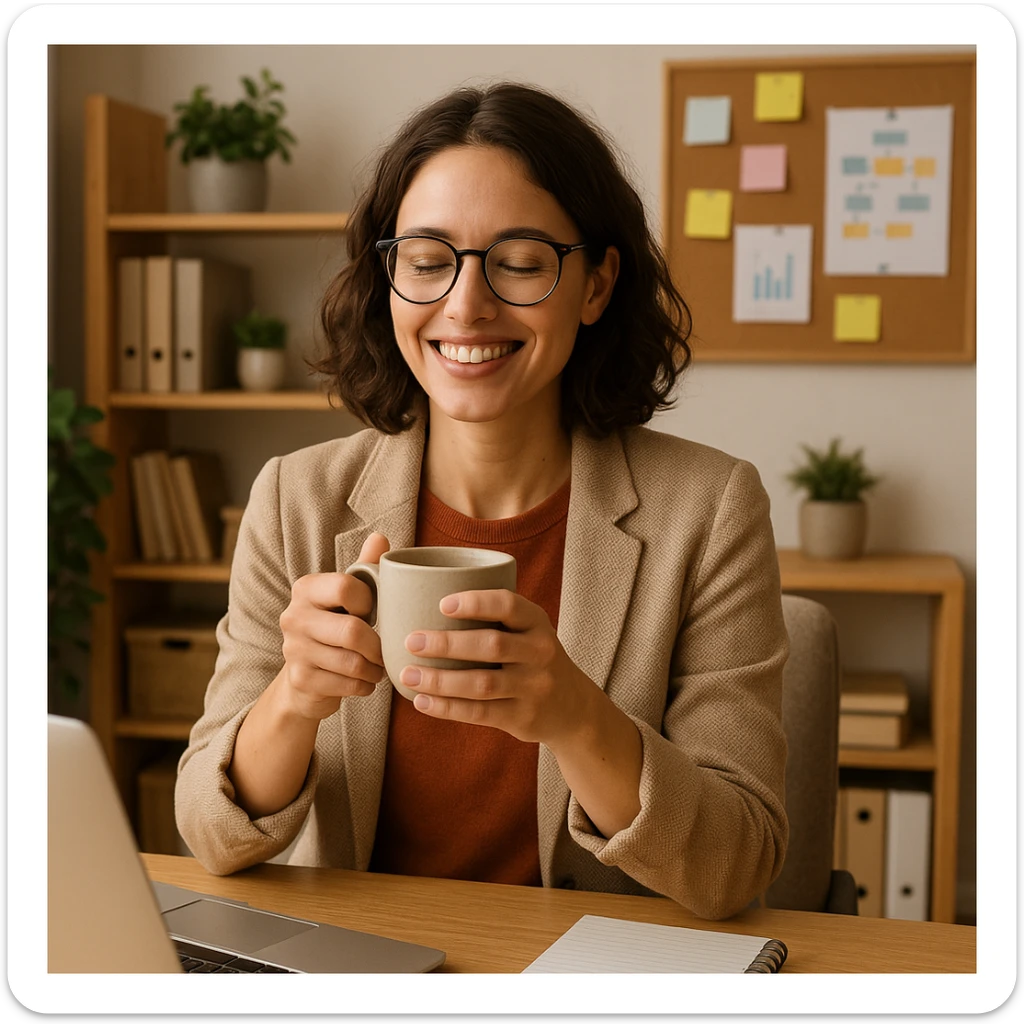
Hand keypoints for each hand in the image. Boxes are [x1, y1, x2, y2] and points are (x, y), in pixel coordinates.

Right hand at [277, 532, 389, 720]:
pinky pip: (347, 685)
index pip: (347, 588)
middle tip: (386, 650)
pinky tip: (364, 680)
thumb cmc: (335, 626)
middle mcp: (293, 616)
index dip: (370, 603)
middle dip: (378, 645)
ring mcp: (293, 650)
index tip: (373, 613)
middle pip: (352, 632)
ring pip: (352, 663)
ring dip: (375, 668)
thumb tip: (380, 537)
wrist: (306, 676)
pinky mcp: (300, 679)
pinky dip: (364, 685)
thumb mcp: (348, 596)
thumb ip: (365, 568)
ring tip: (379, 666)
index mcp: (306, 588)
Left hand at [398, 589, 591, 746]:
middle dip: (447, 643)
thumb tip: (422, 602)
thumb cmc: (531, 657)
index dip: (476, 603)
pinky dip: (447, 708)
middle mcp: (540, 652)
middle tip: (412, 641)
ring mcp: (533, 687)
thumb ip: (493, 618)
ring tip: (407, 674)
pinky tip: (421, 701)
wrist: (572, 706)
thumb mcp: (527, 630)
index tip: (442, 604)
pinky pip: (480, 713)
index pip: (509, 605)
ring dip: (440, 680)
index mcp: (537, 622)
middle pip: (491, 645)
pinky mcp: (522, 717)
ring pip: (481, 684)